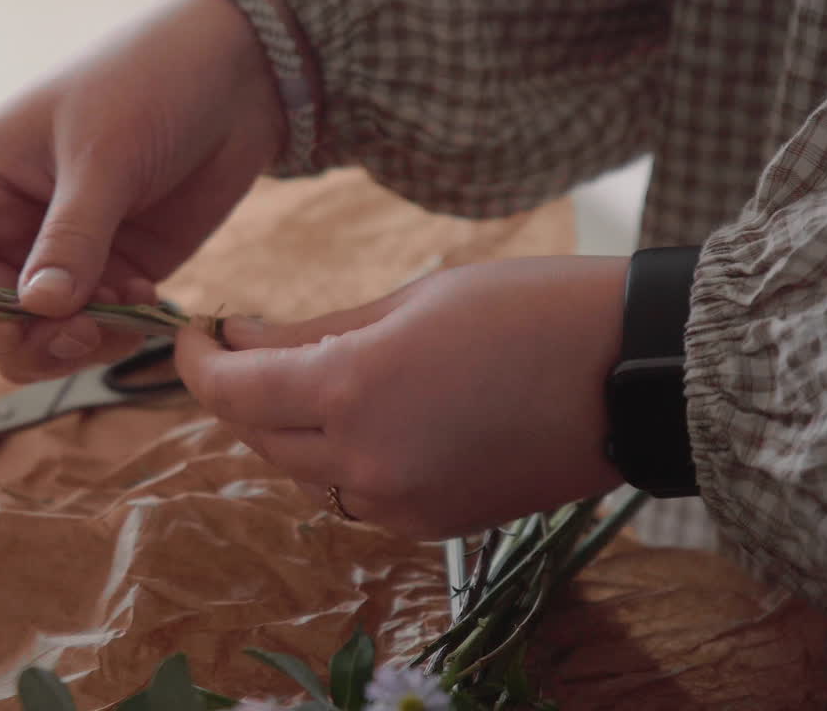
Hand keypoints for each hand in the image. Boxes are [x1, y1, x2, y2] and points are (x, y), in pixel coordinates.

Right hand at [0, 0, 285, 381]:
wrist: (229, 78)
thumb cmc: (145, 88)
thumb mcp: (100, 158)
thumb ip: (70, 238)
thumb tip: (39, 309)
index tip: (23, 327)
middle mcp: (8, 229)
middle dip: (33, 340)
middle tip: (86, 331)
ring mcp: (63, 256)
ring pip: (42, 336)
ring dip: (80, 343)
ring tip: (125, 313)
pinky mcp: (114, 273)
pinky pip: (99, 327)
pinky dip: (119, 329)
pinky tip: (149, 296)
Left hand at [175, 256, 630, 538]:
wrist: (634, 376)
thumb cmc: (529, 309)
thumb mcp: (411, 300)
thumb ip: (316, 332)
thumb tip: (242, 341)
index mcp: (353, 392)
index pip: (231, 392)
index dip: (195, 363)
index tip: (191, 336)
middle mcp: (365, 463)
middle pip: (257, 436)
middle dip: (238, 391)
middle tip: (246, 345)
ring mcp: (399, 503)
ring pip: (302, 469)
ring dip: (287, 425)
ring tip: (308, 373)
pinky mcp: (431, 525)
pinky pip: (353, 491)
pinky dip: (339, 455)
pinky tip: (366, 413)